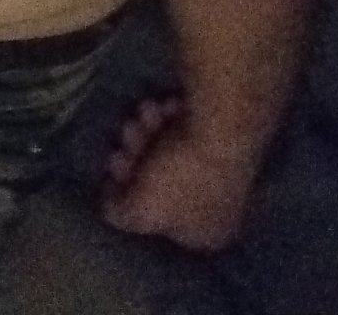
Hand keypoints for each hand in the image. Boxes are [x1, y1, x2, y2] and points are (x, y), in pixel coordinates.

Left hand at [99, 94, 256, 251]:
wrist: (225, 127)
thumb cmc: (182, 177)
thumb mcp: (142, 210)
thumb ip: (122, 215)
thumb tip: (112, 210)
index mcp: (207, 233)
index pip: (160, 220)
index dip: (130, 194)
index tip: (114, 167)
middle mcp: (221, 204)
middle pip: (162, 179)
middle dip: (137, 152)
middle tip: (128, 132)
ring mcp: (224, 168)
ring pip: (168, 147)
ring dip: (148, 126)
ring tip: (147, 111)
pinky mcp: (223, 132)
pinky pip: (184, 125)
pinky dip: (170, 114)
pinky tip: (167, 104)